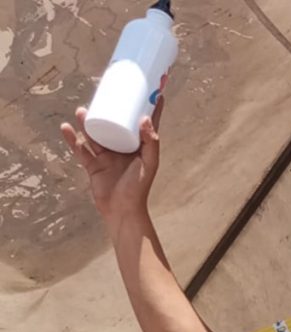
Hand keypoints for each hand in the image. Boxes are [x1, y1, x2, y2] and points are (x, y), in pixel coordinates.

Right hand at [59, 99, 163, 226]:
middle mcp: (123, 149)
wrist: (121, 210)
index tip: (150, 88)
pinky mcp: (93, 165)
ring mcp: (107, 157)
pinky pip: (80, 149)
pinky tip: (66, 127)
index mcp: (139, 148)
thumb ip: (150, 142)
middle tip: (104, 95)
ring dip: (87, 122)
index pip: (145, 123)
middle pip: (116, 124)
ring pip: (95, 134)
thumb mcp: (149, 163)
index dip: (148, 107)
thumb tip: (145, 118)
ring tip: (81, 110)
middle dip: (110, 110)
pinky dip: (72, 139)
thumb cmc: (139, 187)